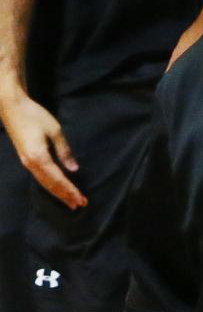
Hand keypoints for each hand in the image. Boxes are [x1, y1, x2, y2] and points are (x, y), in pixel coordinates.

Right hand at [1, 92, 85, 207]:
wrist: (12, 107)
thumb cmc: (34, 115)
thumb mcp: (55, 131)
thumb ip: (64, 151)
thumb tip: (74, 169)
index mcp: (39, 157)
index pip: (58, 179)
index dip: (71, 190)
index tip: (81, 200)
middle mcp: (31, 163)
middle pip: (51, 185)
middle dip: (65, 195)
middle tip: (79, 205)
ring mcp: (26, 162)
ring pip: (44, 183)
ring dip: (58, 192)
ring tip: (70, 201)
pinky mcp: (25, 158)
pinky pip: (39, 177)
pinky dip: (50, 185)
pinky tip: (56, 188)